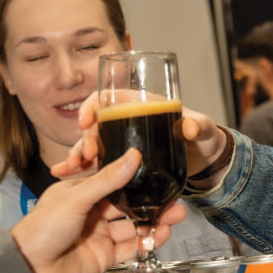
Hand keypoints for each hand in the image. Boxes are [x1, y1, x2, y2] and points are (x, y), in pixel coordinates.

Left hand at [11, 148, 185, 272]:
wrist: (28, 272)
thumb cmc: (42, 229)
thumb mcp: (76, 198)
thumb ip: (108, 179)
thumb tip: (134, 155)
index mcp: (81, 193)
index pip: (114, 181)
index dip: (137, 178)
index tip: (159, 173)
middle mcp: (93, 213)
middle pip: (129, 204)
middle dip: (152, 201)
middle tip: (175, 198)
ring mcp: (100, 235)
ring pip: (134, 225)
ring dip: (155, 220)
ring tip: (176, 216)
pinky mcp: (105, 256)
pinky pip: (132, 246)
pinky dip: (148, 241)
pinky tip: (162, 234)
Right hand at [52, 92, 228, 182]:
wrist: (205, 160)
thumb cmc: (203, 137)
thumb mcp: (203, 130)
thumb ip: (199, 127)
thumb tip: (191, 127)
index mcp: (143, 105)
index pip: (110, 97)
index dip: (93, 105)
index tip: (86, 122)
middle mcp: (129, 122)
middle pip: (97, 124)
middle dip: (85, 139)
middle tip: (87, 155)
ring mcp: (125, 143)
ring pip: (93, 145)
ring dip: (78, 155)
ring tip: (68, 169)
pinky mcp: (124, 162)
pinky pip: (99, 164)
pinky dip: (82, 168)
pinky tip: (67, 174)